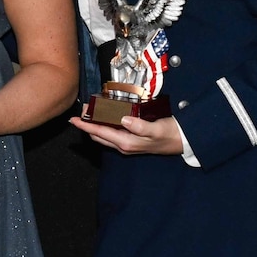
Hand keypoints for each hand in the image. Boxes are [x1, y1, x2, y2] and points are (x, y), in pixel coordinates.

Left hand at [68, 110, 186, 155]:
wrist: (182, 141)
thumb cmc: (169, 134)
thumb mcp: (156, 129)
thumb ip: (140, 126)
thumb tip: (124, 120)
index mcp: (126, 142)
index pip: (100, 132)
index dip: (85, 125)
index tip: (74, 119)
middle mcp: (123, 145)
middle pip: (98, 135)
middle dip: (87, 123)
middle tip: (81, 110)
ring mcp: (126, 145)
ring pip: (104, 135)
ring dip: (94, 125)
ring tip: (89, 112)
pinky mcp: (131, 142)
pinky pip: (111, 134)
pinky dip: (104, 126)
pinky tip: (105, 118)